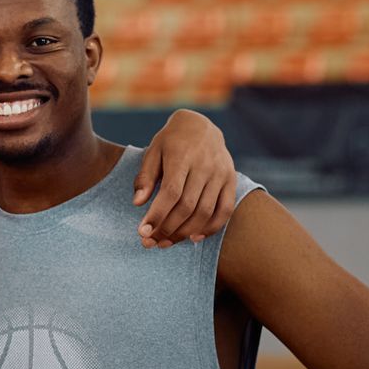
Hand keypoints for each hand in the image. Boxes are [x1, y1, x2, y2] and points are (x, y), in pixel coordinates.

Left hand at [133, 111, 237, 247]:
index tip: (142, 232)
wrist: (201, 125)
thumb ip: (145, 177)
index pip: (171, 192)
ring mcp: (221, 174)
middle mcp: (205, 166)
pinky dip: (211, 228)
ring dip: (185, 232)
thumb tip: (138, 203)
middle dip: (167, 228)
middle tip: (149, 243)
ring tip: (166, 243)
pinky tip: (194, 238)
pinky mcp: (231, 181)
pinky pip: (225, 210)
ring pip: (205, 212)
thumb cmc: (171, 141)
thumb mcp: (153, 151)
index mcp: (182, 156)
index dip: (157, 215)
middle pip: (187, 206)